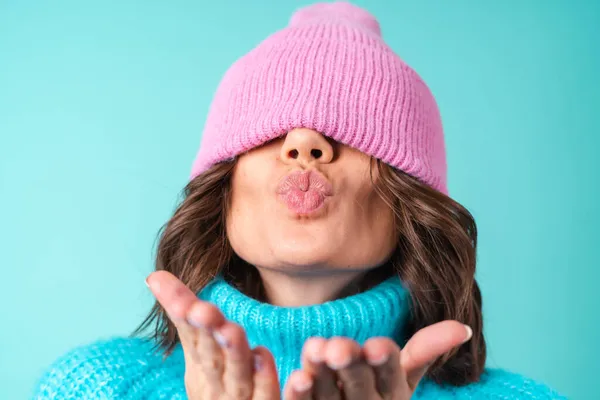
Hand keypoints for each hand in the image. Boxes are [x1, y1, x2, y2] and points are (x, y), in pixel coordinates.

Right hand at [146, 271, 280, 398]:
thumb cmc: (220, 391)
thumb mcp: (201, 356)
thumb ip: (186, 316)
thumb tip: (154, 276)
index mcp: (202, 369)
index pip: (192, 336)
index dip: (186, 318)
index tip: (186, 300)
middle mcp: (217, 386)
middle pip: (212, 358)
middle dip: (207, 334)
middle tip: (204, 311)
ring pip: (238, 377)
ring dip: (235, 355)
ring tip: (232, 331)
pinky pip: (269, 397)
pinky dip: (267, 381)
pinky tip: (270, 360)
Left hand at [283, 321, 471, 399]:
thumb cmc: (379, 393)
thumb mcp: (404, 375)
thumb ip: (426, 351)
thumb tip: (463, 327)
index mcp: (393, 394)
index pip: (393, 376)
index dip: (385, 363)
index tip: (376, 345)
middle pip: (361, 387)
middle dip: (352, 367)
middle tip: (339, 347)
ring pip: (331, 396)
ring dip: (322, 375)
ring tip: (315, 350)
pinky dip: (301, 396)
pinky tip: (297, 377)